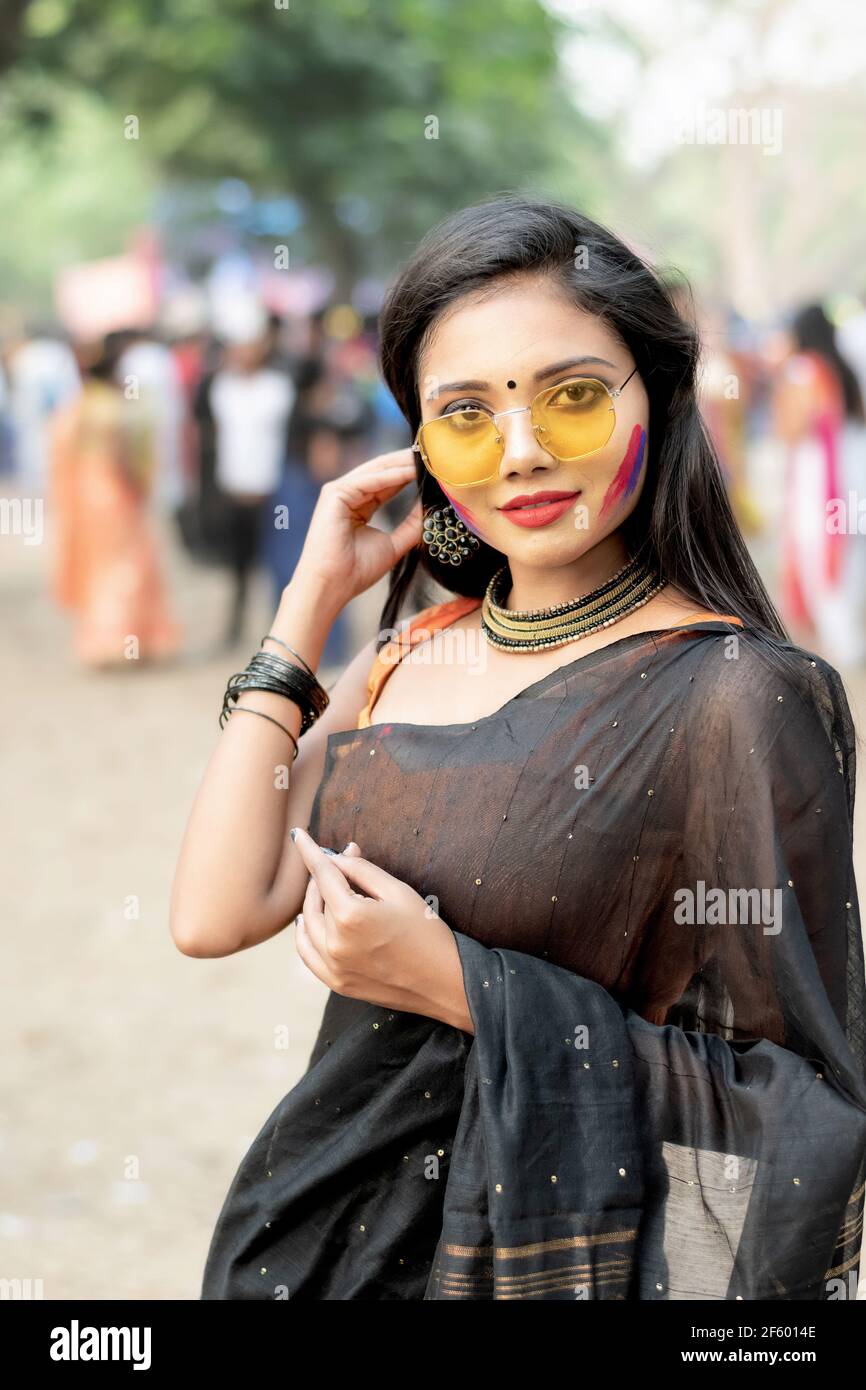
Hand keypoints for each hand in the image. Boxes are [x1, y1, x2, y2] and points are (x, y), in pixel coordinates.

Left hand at [290, 826, 473, 1033]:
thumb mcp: (398, 891)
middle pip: (313, 898)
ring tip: (326, 889)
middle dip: (320, 876)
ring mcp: (333, 967)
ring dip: (312, 902)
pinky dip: (304, 933)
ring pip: (306, 924)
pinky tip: (309, 921)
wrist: (444, 982)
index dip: (309, 851)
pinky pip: (307, 953)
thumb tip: (339, 856)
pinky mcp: (336, 983)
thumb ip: (362, 870)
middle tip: (336, 864)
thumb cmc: (427, 933)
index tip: (299, 835)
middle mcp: (335, 943)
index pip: (322, 873)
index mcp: (351, 916)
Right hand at [291, 450, 423, 607]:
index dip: (411, 474)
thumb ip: (412, 525)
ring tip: (427, 457)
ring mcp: (339, 492)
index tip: (436, 469)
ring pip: (376, 470)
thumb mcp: (394, 544)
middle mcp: (347, 494)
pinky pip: (368, 480)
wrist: (333, 585)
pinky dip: (391, 475)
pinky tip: (411, 471)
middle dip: (408, 461)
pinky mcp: (334, 494)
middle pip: (383, 470)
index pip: (388, 483)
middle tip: (435, 453)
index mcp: (358, 505)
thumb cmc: (356, 571)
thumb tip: (431, 507)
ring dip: (402, 464)